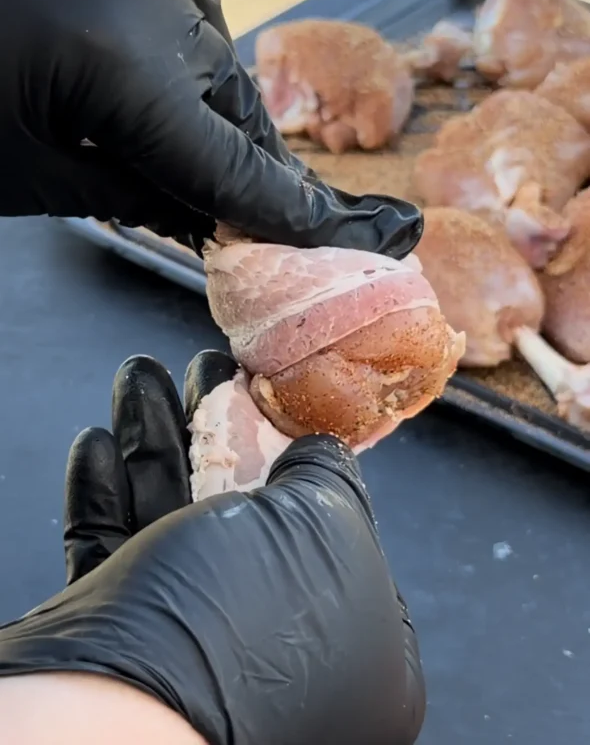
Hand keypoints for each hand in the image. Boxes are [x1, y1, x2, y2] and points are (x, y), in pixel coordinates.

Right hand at [0, 350, 424, 744]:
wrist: (118, 717)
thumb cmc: (244, 618)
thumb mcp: (324, 526)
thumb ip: (330, 478)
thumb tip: (320, 451)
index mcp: (358, 640)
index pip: (336, 528)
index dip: (303, 453)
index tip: (274, 395)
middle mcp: (282, 649)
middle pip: (246, 511)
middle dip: (217, 427)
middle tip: (203, 367)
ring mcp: (199, 647)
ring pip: (175, 519)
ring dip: (154, 440)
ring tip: (138, 376)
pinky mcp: (127, 643)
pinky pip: (118, 551)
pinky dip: (109, 492)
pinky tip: (100, 441)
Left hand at [1, 0, 421, 255]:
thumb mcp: (22, 171)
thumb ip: (130, 195)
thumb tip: (207, 215)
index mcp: (115, 49)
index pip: (220, 154)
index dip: (272, 203)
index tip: (321, 231)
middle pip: (223, 94)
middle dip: (226, 153)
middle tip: (235, 204)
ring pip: (207, 38)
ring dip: (197, 94)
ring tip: (161, 133)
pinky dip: (169, 37)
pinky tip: (134, 66)